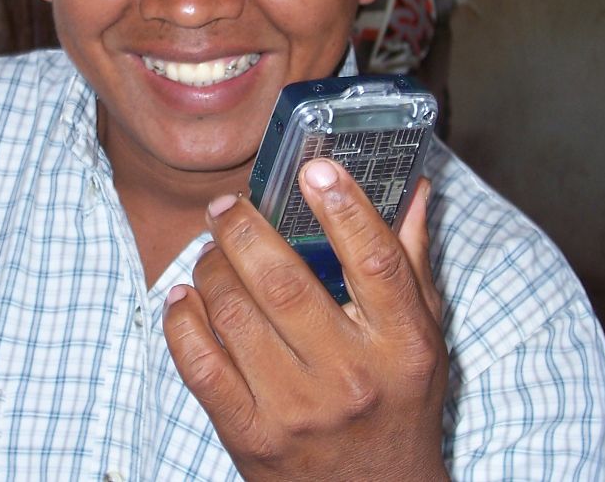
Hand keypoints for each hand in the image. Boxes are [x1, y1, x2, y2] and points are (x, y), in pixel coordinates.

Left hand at [163, 161, 447, 480]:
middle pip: (283, 280)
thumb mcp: (422, 338)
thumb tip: (414, 187)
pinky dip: (182, 320)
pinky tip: (184, 298)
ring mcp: (296, 410)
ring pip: (234, 313)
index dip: (343, 206)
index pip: (374, 261)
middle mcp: (350, 377)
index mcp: (402, 345)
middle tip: (228, 205)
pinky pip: (199, 363)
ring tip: (211, 251)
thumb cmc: (399, 407)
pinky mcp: (250, 436)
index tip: (315, 168)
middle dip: (244, 228)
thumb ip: (410, 261)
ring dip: (210, 267)